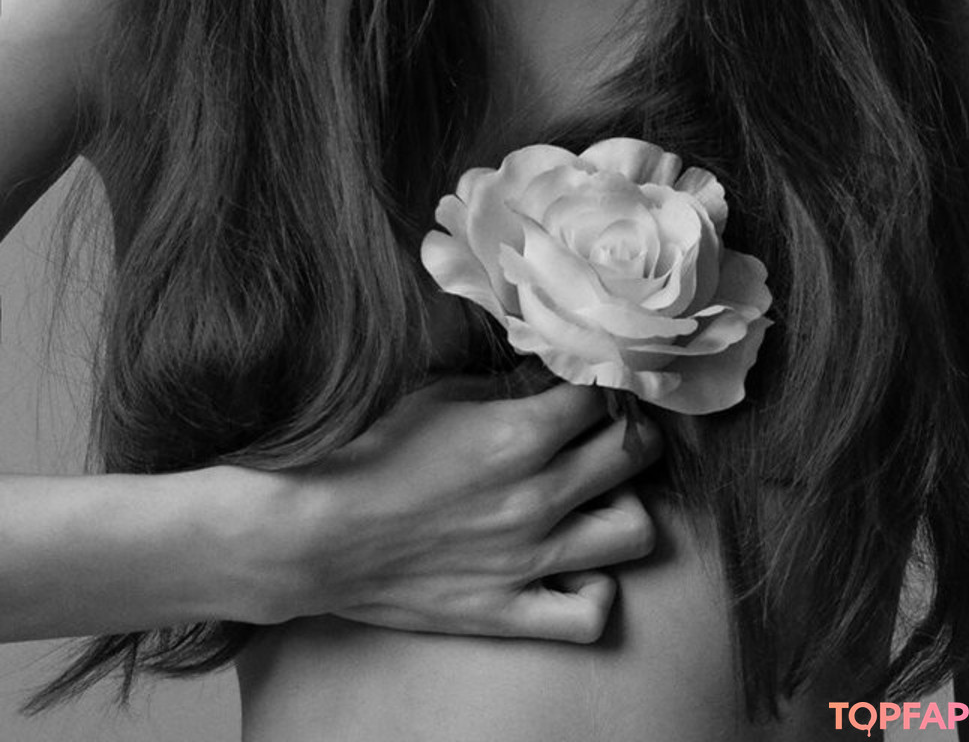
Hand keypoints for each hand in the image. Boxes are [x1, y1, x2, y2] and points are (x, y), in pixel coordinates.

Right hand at [260, 378, 661, 642]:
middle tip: (603, 428)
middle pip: (635, 454)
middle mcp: (538, 496)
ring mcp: (529, 560)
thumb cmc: (371, 450)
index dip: (606, 380)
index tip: (595, 377)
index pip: (606, 394)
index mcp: (520, 434)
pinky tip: (574, 565)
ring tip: (595, 494)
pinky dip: (595, 590)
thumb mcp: (439, 391)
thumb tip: (553, 371)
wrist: (316, 533)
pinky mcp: (508, 611)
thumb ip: (505, 384)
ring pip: (635, 532)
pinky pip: (591, 614)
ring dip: (623, 506)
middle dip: (629, 430)